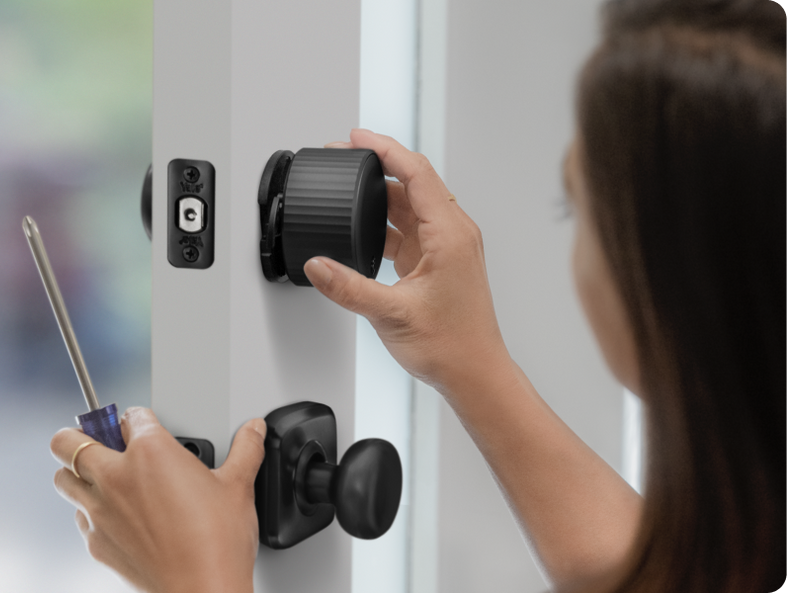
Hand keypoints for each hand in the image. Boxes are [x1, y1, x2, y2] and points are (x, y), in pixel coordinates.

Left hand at [50, 407, 265, 592]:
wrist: (202, 590)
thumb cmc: (217, 542)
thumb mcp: (239, 486)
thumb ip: (246, 450)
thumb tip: (253, 432)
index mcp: (151, 452)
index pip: (131, 416)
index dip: (139, 417)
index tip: (145, 424)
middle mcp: (117, 476)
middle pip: (68, 440)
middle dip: (80, 432)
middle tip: (101, 437)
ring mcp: (100, 511)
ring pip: (61, 478)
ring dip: (75, 470)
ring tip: (97, 470)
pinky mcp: (95, 542)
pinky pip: (77, 516)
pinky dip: (88, 509)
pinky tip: (111, 512)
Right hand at [308, 129, 508, 391]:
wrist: (474, 372)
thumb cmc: (452, 344)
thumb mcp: (391, 314)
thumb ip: (348, 287)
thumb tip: (317, 266)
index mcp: (450, 234)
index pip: (416, 172)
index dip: (385, 148)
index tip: (357, 137)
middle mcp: (452, 233)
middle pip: (411, 183)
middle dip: (376, 166)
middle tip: (344, 157)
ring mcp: (445, 247)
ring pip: (409, 205)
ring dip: (379, 196)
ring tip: (347, 190)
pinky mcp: (437, 261)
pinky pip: (408, 229)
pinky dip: (384, 224)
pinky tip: (363, 230)